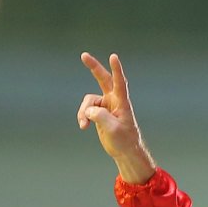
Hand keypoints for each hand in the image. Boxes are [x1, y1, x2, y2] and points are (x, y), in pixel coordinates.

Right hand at [78, 52, 155, 183]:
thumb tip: (89, 110)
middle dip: (93, 67)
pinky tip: (83, 126)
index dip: (116, 69)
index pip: (120, 82)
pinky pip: (86, 110)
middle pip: (103, 79)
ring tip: (84, 125)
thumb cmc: (124, 140)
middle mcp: (114, 100)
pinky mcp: (99, 112)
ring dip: (83, 112)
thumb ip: (101, 117)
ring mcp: (106, 105)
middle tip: (84, 55)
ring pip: (89, 101)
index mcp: (122, 102)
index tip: (113, 57)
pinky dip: (82, 117)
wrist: (124, 151)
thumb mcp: (113, 130)